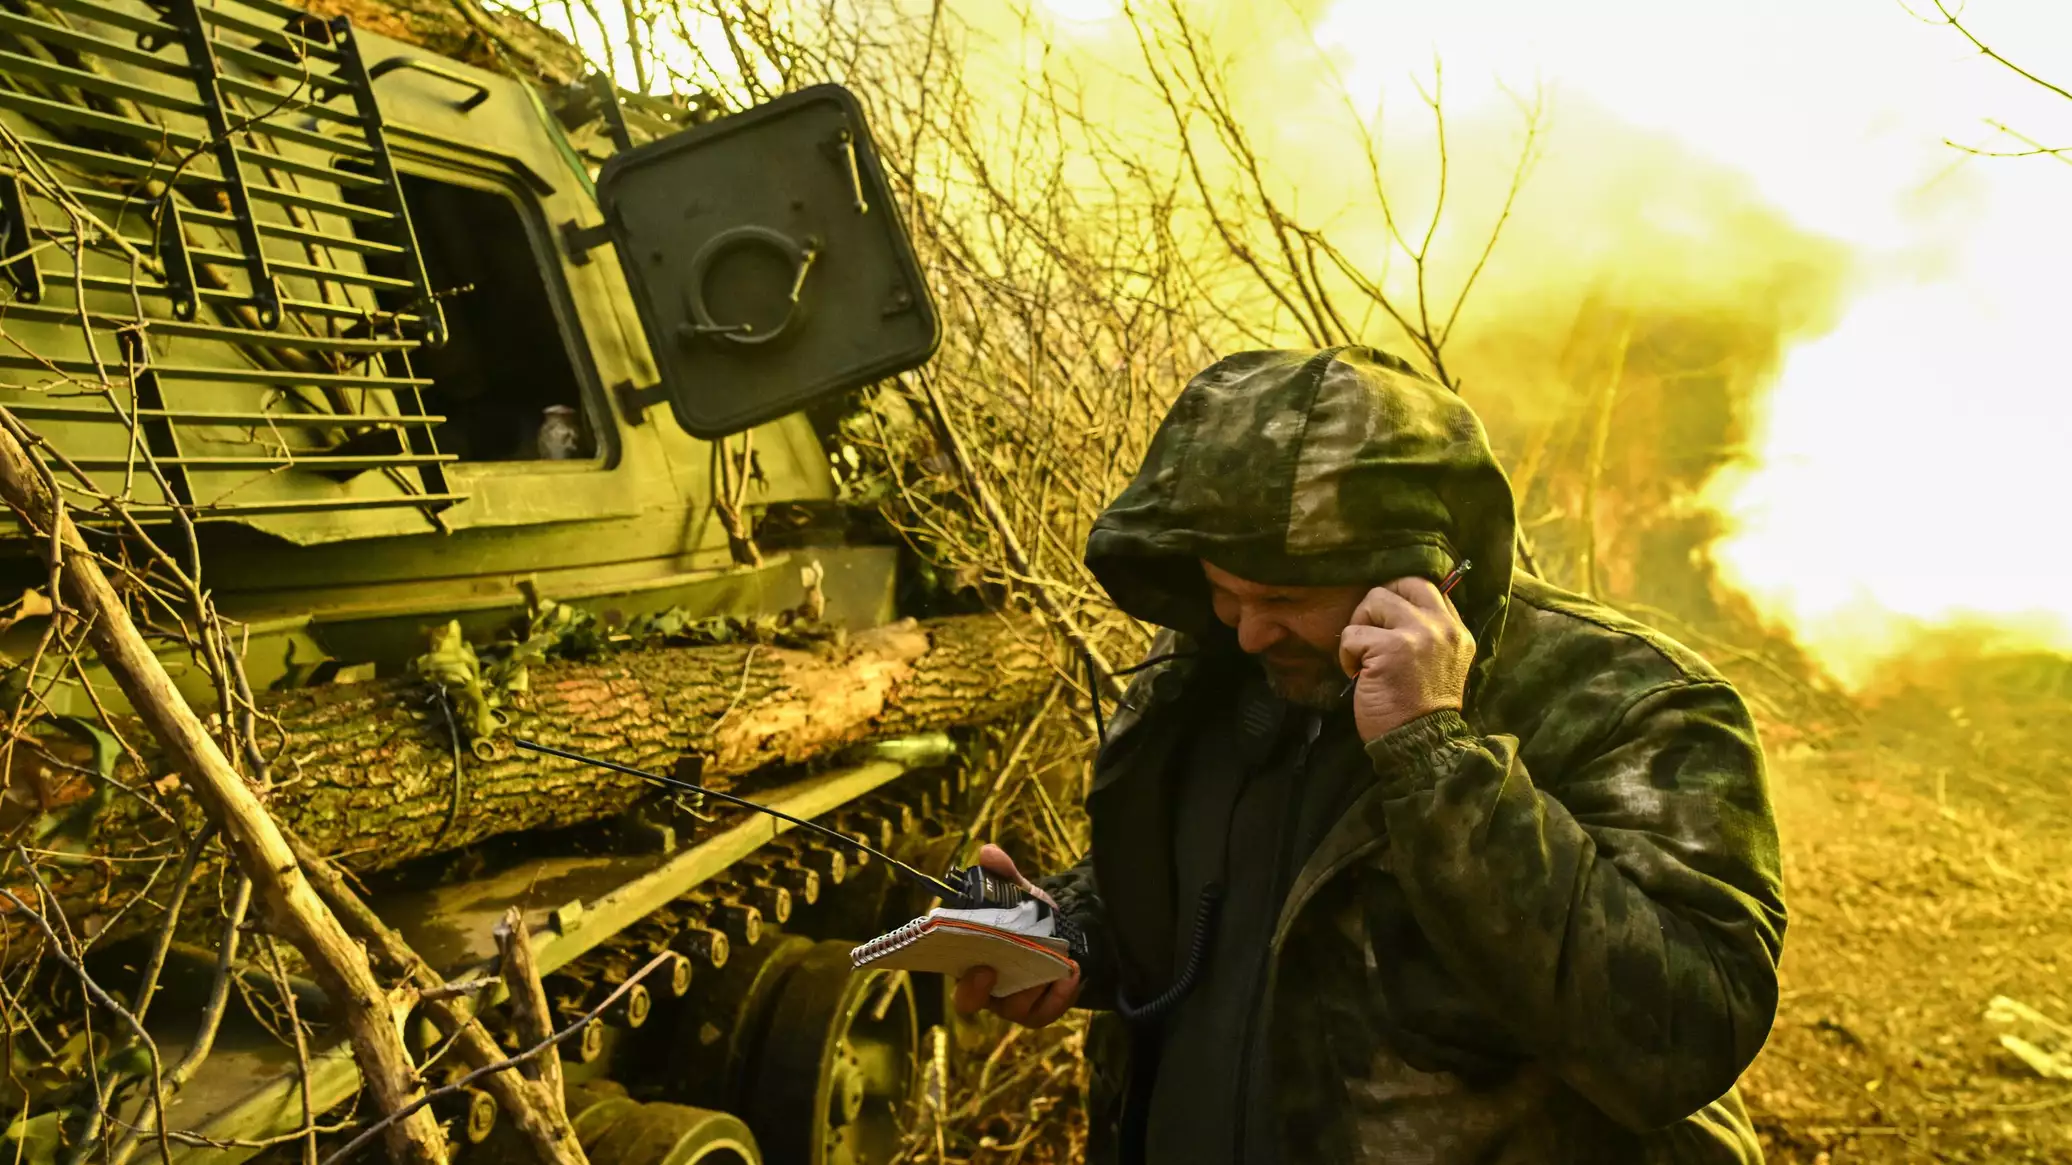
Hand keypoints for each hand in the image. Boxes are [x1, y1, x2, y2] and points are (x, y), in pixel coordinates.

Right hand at [950, 844, 1081, 1026]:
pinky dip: (1060, 996)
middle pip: (973, 1002)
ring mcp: (1013, 1003)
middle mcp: (987, 988)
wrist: (1068, 935)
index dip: (965, 984)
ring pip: (1015, 1008)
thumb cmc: (1031, 919)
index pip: (956, 983)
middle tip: (998, 971)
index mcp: (970, 962)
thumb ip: (1005, 875)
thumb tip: (988, 853)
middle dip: (983, 992)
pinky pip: (1045, 1013)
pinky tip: (1072, 972)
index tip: (982, 968)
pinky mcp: (1040, 1009)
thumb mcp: (1021, 895)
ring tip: (1058, 963)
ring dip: (1033, 987)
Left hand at [1338, 576, 1474, 743]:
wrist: (1421, 744)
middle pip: (1402, 583)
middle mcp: (1443, 627)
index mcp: (1457, 631)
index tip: (1388, 623)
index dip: (1400, 599)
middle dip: (1377, 604)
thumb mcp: (1442, 663)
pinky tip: (1358, 675)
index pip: (1428, 587)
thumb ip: (1430, 633)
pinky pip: (1352, 633)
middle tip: (1371, 634)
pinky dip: (1347, 655)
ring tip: (1364, 658)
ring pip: (1374, 600)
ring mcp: (1417, 635)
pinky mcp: (1389, 648)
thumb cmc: (1421, 709)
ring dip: (1359, 629)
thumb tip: (1397, 606)